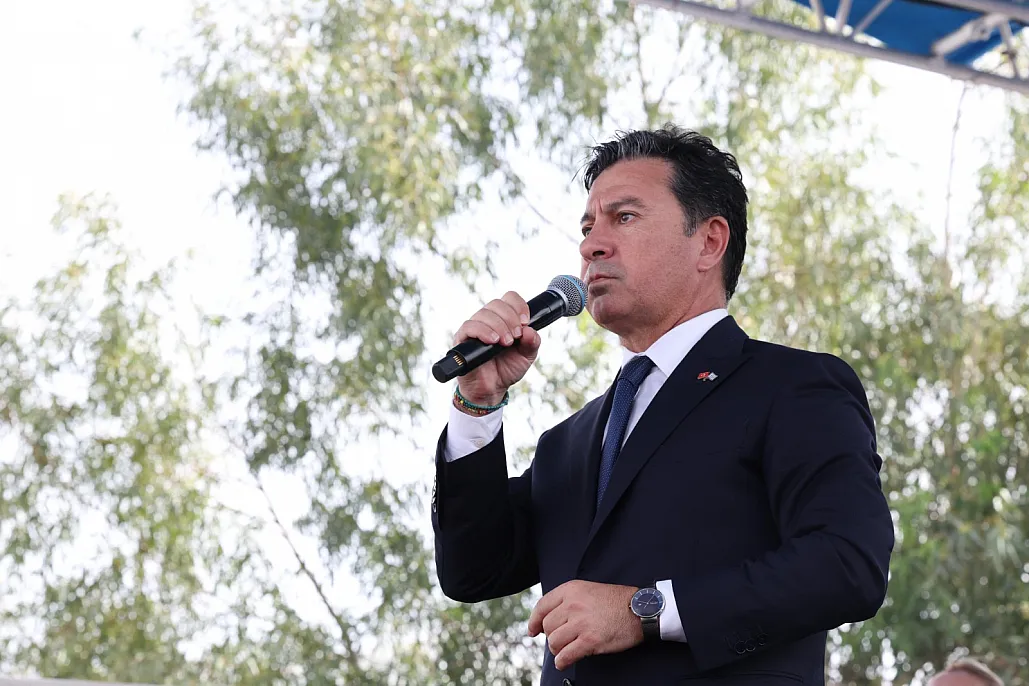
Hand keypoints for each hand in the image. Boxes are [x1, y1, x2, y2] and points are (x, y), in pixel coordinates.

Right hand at [453, 291, 540, 407]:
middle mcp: (488, 319)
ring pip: (484, 313)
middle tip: (516, 336)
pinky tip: (493, 341)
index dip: (519, 305)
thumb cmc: (507, 369)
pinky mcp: (462, 338)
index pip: (509, 298)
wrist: (492, 389)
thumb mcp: (526, 356)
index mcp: (504, 318)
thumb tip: (530, 330)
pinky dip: (483, 331)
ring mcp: (474, 328)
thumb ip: (532, 342)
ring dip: (499, 326)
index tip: (526, 321)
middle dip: (510, 318)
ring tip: (506, 342)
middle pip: (497, 303)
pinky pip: (469, 326)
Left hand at [528, 580, 641, 670]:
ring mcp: (580, 623)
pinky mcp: (589, 641)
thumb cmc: (616, 601)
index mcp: (570, 590)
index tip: (533, 631)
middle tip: (560, 641)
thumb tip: (548, 619)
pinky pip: (566, 655)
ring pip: (554, 642)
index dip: (534, 621)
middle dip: (552, 637)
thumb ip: (569, 600)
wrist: (640, 610)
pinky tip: (565, 662)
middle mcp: (572, 605)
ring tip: (566, 650)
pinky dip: (562, 661)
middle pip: (548, 627)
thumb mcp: (588, 590)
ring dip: (558, 650)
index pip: (542, 606)